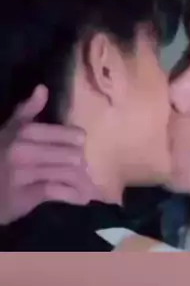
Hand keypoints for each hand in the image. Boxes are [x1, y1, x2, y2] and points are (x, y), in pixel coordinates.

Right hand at [0, 86, 95, 225]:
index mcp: (24, 131)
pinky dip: (74, 195)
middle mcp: (24, 150)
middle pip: (73, 155)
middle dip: (81, 163)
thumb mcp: (9, 130)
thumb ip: (27, 110)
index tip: (80, 144)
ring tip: (85, 183)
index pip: (68, 134)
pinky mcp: (27, 196)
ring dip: (81, 180)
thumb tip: (43, 88)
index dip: (79, 141)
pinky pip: (60, 192)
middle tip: (82, 167)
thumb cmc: (0, 155)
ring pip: (69, 173)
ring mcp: (25, 173)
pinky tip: (80, 197)